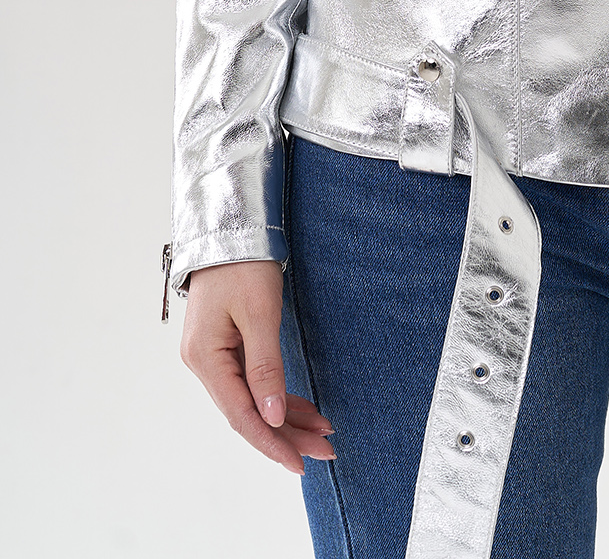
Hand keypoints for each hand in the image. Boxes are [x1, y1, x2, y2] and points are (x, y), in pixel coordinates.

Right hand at [180, 261, 334, 474]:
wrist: (232, 225)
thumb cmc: (243, 263)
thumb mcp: (259, 313)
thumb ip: (265, 367)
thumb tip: (273, 416)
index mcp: (205, 358)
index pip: (241, 414)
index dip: (272, 442)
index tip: (300, 463)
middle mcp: (204, 361)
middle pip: (247, 411)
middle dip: (287, 433)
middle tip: (325, 451)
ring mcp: (214, 353)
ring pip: (252, 398)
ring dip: (286, 417)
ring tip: (321, 432)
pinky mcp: (226, 343)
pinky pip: (252, 380)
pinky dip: (277, 394)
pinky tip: (300, 408)